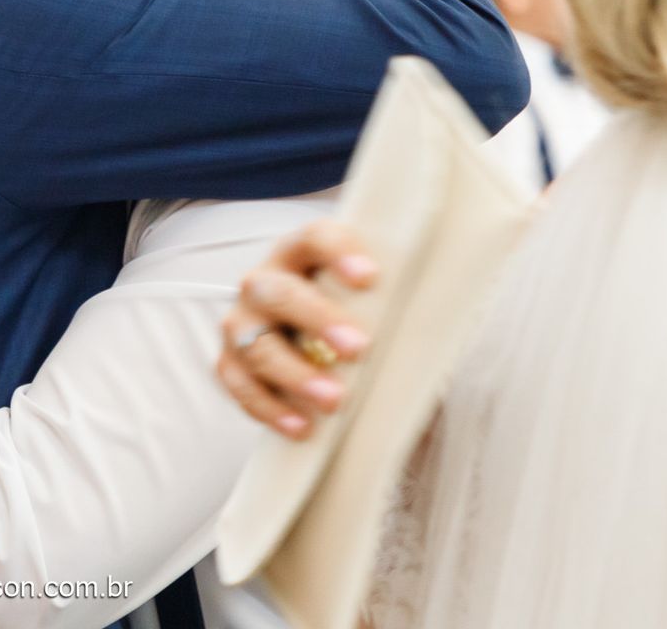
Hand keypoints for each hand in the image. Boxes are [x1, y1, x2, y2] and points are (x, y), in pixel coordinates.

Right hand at [217, 220, 378, 440]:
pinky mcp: (230, 362)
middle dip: (317, 319)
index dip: (338, 252)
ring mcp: (242, 322)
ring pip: (256, 344)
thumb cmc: (358, 323)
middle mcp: (264, 281)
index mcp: (301, 254)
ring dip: (295, 374)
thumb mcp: (376, 308)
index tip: (370, 277)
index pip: (315, 238)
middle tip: (358, 349)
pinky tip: (301, 427)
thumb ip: (394, 309)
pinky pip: (239, 384)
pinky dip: (268, 407)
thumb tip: (436, 322)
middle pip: (279, 292)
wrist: (324, 356)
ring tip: (334, 401)